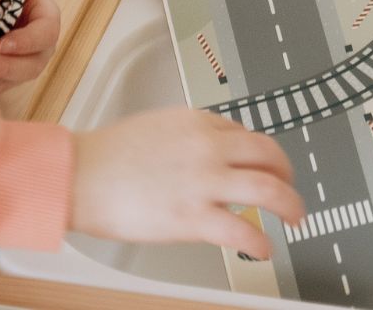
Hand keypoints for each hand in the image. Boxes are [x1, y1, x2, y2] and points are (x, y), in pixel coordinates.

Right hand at [71, 108, 305, 258]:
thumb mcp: (161, 125)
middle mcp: (209, 148)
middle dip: (288, 174)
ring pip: (268, 189)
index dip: (260, 154)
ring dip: (290, 204)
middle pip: (270, 155)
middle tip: (291, 187)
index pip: (247, 135)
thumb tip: (219, 146)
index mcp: (200, 123)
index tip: (266, 167)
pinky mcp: (191, 218)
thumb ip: (194, 134)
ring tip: (295, 217)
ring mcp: (203, 182)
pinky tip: (263, 248)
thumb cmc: (109, 155)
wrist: (77, 176)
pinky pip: (240, 230)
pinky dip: (259, 242)